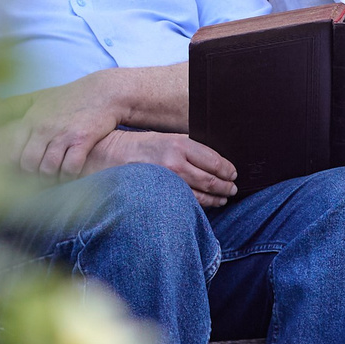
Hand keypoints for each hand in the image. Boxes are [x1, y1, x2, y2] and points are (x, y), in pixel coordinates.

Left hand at [11, 74, 121, 178]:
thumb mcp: (39, 97)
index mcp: (31, 119)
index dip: (16, 166)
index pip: (14, 151)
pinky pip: (70, 167)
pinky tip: (70, 173)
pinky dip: (68, 175)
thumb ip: (14, 106)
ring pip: (48, 168)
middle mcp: (44, 127)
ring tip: (54, 178)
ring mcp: (63, 134)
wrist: (104, 92)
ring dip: (51, 176)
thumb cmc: (70, 97)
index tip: (22, 172)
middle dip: (33, 174)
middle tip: (40, 178)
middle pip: (29, 163)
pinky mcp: (82, 139)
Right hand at [84, 130, 239, 206]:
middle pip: (210, 179)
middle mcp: (175, 162)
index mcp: (179, 144)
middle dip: (226, 186)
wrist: (111, 156)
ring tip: (224, 198)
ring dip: (217, 198)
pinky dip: (200, 204)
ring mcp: (167, 180)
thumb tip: (215, 161)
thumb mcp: (167, 139)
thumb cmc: (142, 146)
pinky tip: (207, 203)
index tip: (233, 173)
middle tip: (233, 189)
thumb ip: (189, 148)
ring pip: (200, 195)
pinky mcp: (159, 194)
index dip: (228, 169)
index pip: (214, 160)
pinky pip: (186, 202)